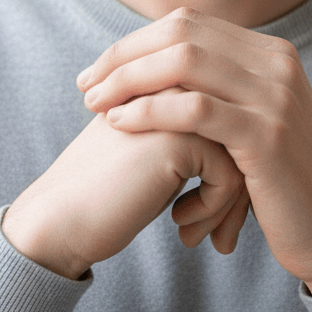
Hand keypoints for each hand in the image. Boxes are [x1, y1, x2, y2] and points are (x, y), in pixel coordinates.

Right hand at [2, 95, 249, 279]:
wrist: (61, 218)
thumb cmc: (111, 191)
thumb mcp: (157, 150)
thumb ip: (194, 131)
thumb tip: (249, 153)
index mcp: (173, 77)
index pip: (233, 118)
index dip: (232, 168)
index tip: (223, 208)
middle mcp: (179, 81)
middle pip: (243, 133)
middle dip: (239, 188)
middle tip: (224, 231)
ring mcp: (180, 103)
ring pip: (243, 153)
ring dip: (228, 203)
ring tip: (206, 234)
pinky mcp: (181, 135)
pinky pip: (230, 175)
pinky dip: (214, 209)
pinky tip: (182, 226)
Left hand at [77, 8, 311, 296]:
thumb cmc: (282, 183)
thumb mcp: (256, 120)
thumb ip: (222, 89)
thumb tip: (160, 67)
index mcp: (271, 53)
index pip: (189, 23)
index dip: (137, 41)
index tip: (101, 69)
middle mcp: (276, 62)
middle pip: (181, 33)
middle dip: (124, 56)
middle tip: (86, 85)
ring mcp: (274, 95)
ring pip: (183, 62)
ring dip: (128, 80)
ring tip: (95, 104)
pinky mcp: (266, 135)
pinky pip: (194, 109)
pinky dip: (149, 111)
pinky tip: (120, 124)